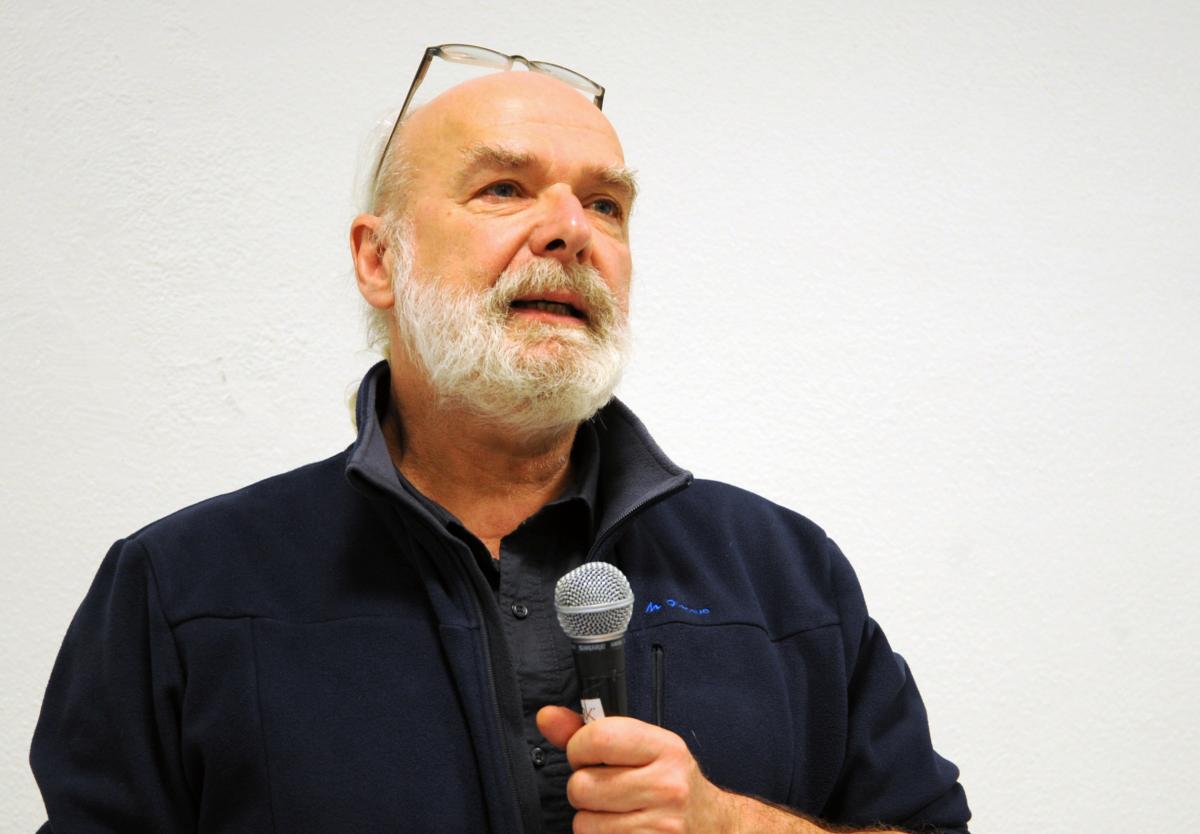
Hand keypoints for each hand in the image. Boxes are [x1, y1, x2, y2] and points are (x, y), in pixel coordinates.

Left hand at [537, 705, 737, 833]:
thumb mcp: (642, 748)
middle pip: (582, 786)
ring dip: (591, 820)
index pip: (598, 737)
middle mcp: (667, 786)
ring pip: (583, 824)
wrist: (713, 827)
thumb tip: (546, 717)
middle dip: (584, 789)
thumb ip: (589, 731)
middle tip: (607, 790)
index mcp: (665, 748)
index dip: (579, 747)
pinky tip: (624, 831)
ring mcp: (662, 827)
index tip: (588, 755)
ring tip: (617, 814)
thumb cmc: (669, 783)